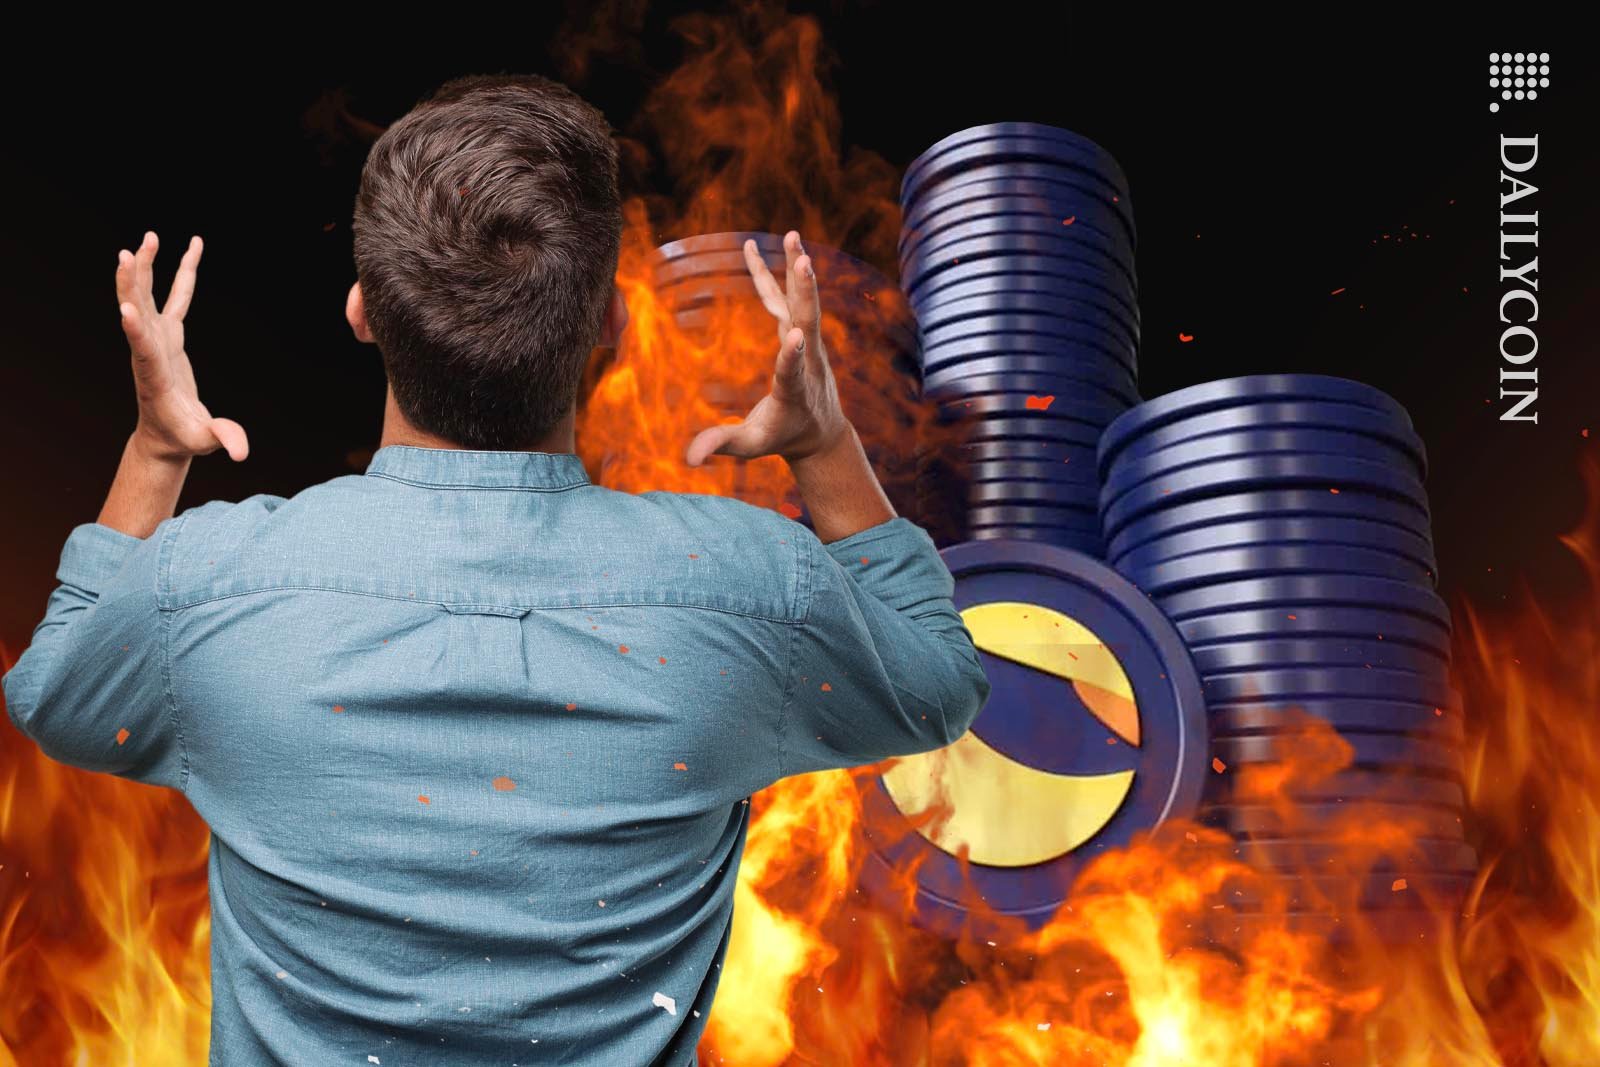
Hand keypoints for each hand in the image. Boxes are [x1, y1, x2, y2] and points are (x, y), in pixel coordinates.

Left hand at [116, 231, 247, 463]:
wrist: (164, 434)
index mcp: (154, 378)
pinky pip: (176, 297)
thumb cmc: (183, 438)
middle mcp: (148, 352)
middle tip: (131, 254)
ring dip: (148, 267)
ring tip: (151, 237)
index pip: (142, 352)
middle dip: (133, 284)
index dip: (134, 332)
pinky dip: (183, 273)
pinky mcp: (169, 335)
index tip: (125, 310)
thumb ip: (221, 440)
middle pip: (137, 312)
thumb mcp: (202, 443)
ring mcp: (157, 339)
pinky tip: (190, 249)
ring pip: (149, 296)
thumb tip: (240, 451)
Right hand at [684, 230, 851, 466]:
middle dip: (804, 293)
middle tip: (802, 259)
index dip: (793, 357)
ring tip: (791, 235)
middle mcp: (807, 362)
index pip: (793, 373)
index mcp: (794, 393)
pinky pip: (788, 298)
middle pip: (806, 322)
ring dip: (794, 269)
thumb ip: (722, 445)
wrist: (819, 430)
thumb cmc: (782, 438)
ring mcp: (808, 344)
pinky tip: (764, 248)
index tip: (795, 337)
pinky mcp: (801, 331)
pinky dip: (777, 273)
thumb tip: (688, 459)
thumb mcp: (752, 446)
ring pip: (801, 302)